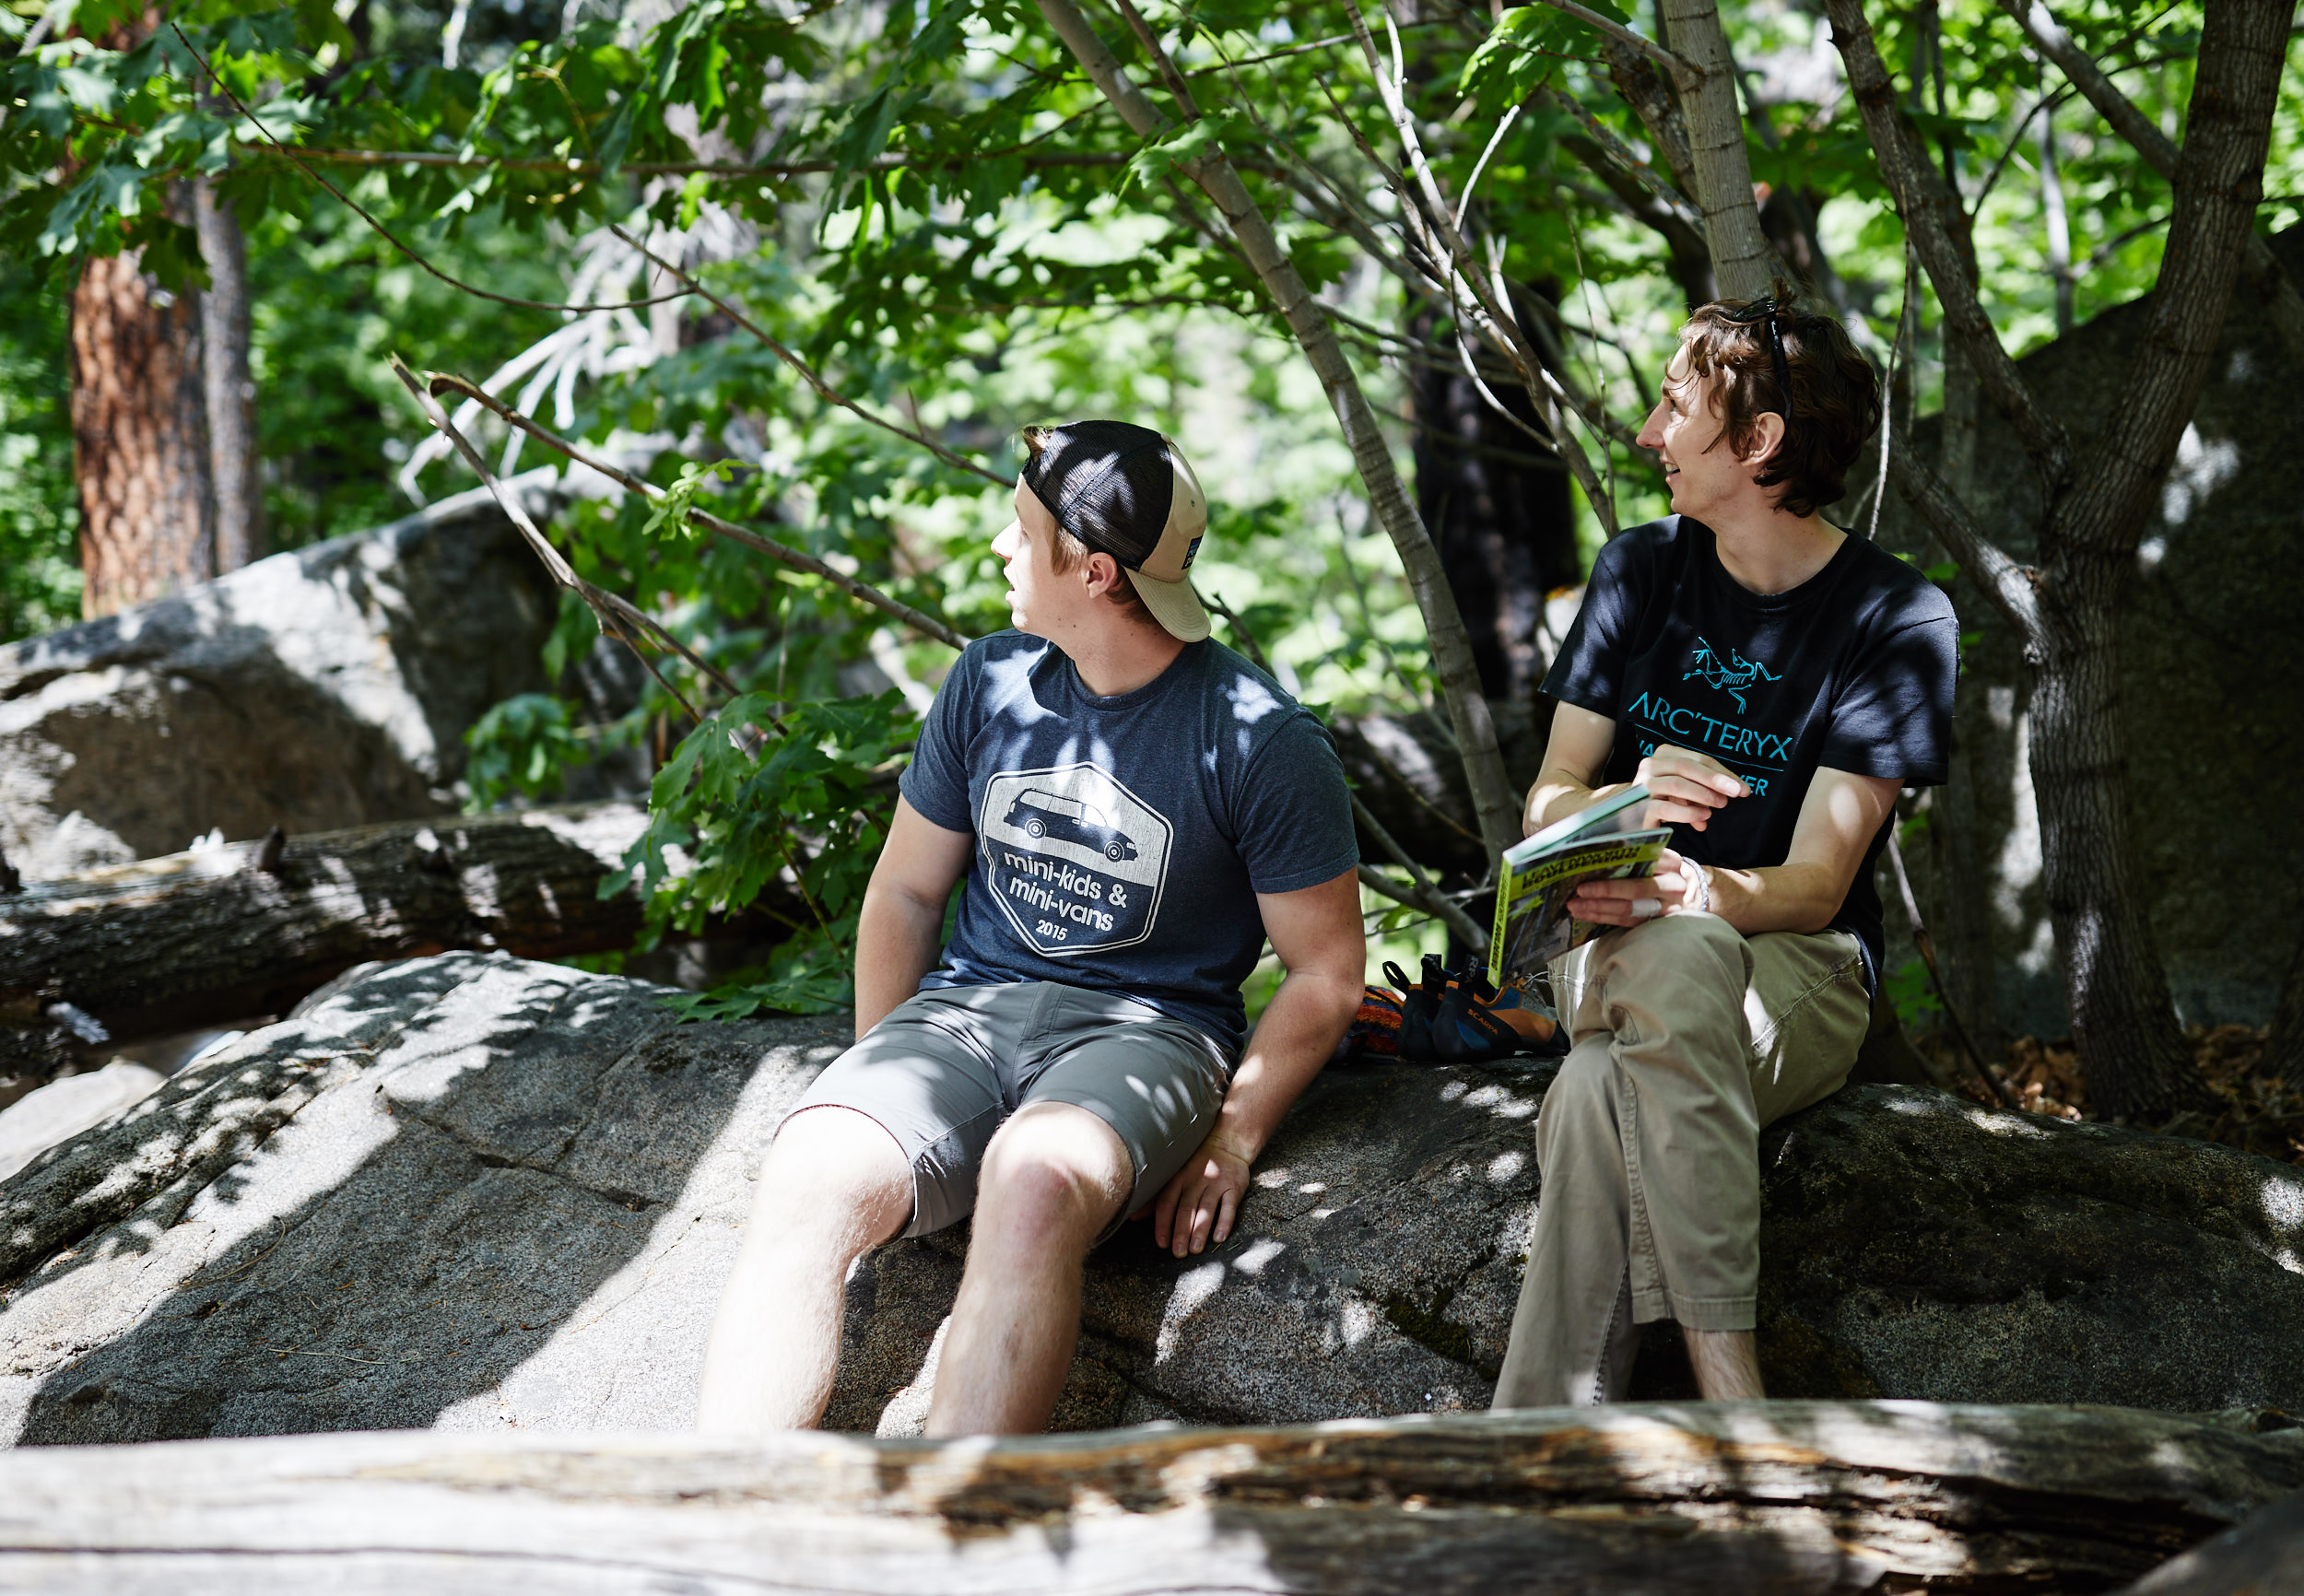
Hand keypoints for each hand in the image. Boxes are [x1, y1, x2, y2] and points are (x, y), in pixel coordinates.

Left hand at [1153, 1134, 1251, 1257]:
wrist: (1227, 1143)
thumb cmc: (1196, 1165)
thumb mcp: (1174, 1175)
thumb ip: (1156, 1197)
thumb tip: (1134, 1217)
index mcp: (1178, 1177)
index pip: (1167, 1202)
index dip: (1163, 1223)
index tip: (1162, 1243)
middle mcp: (1196, 1179)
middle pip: (1186, 1208)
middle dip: (1181, 1232)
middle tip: (1178, 1252)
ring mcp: (1216, 1183)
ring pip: (1206, 1209)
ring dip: (1200, 1230)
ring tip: (1195, 1249)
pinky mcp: (1234, 1187)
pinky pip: (1229, 1206)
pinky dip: (1224, 1222)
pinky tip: (1219, 1238)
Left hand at [1567, 847, 1708, 925]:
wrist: (1678, 895)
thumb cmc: (1658, 871)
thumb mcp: (1653, 858)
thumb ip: (1632, 854)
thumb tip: (1595, 852)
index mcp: (1671, 863)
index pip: (1645, 859)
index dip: (1619, 861)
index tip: (1593, 863)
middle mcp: (1673, 886)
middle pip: (1636, 889)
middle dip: (1604, 890)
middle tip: (1580, 891)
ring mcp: (1666, 907)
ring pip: (1629, 909)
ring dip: (1598, 908)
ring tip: (1575, 906)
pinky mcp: (1655, 923)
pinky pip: (1626, 922)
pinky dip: (1603, 917)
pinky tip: (1585, 914)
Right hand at [1634, 745, 1748, 831]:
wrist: (1630, 815)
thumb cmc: (1665, 798)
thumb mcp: (1686, 787)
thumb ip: (1706, 786)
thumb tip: (1737, 790)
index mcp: (1663, 754)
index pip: (1698, 758)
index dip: (1723, 772)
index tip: (1743, 788)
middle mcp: (1650, 765)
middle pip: (1686, 766)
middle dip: (1715, 779)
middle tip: (1736, 793)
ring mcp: (1642, 786)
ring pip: (1676, 784)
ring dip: (1703, 795)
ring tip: (1720, 805)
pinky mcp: (1638, 808)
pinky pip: (1666, 807)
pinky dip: (1689, 812)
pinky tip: (1703, 817)